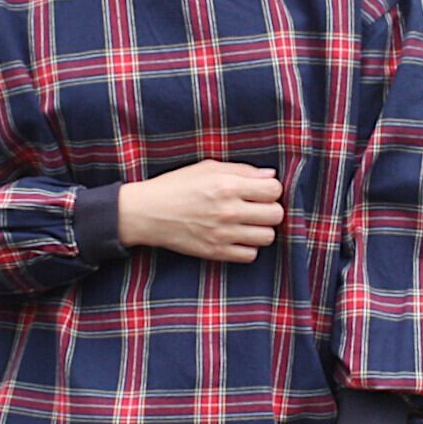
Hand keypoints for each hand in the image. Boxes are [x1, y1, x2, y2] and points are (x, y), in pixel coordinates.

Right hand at [117, 159, 283, 261]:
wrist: (147, 213)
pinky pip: (250, 255)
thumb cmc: (176, 186)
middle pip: (276, 215)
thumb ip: (242, 170)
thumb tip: (271, 175)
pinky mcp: (215, 252)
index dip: (272, 189)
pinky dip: (248, 247)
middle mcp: (228, 210)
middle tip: (257, 208)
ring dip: (262, 229)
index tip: (262, 190)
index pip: (274, 190)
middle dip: (271, 209)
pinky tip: (238, 238)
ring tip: (249, 224)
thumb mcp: (207, 168)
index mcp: (227, 185)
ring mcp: (223, 234)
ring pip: (267, 237)